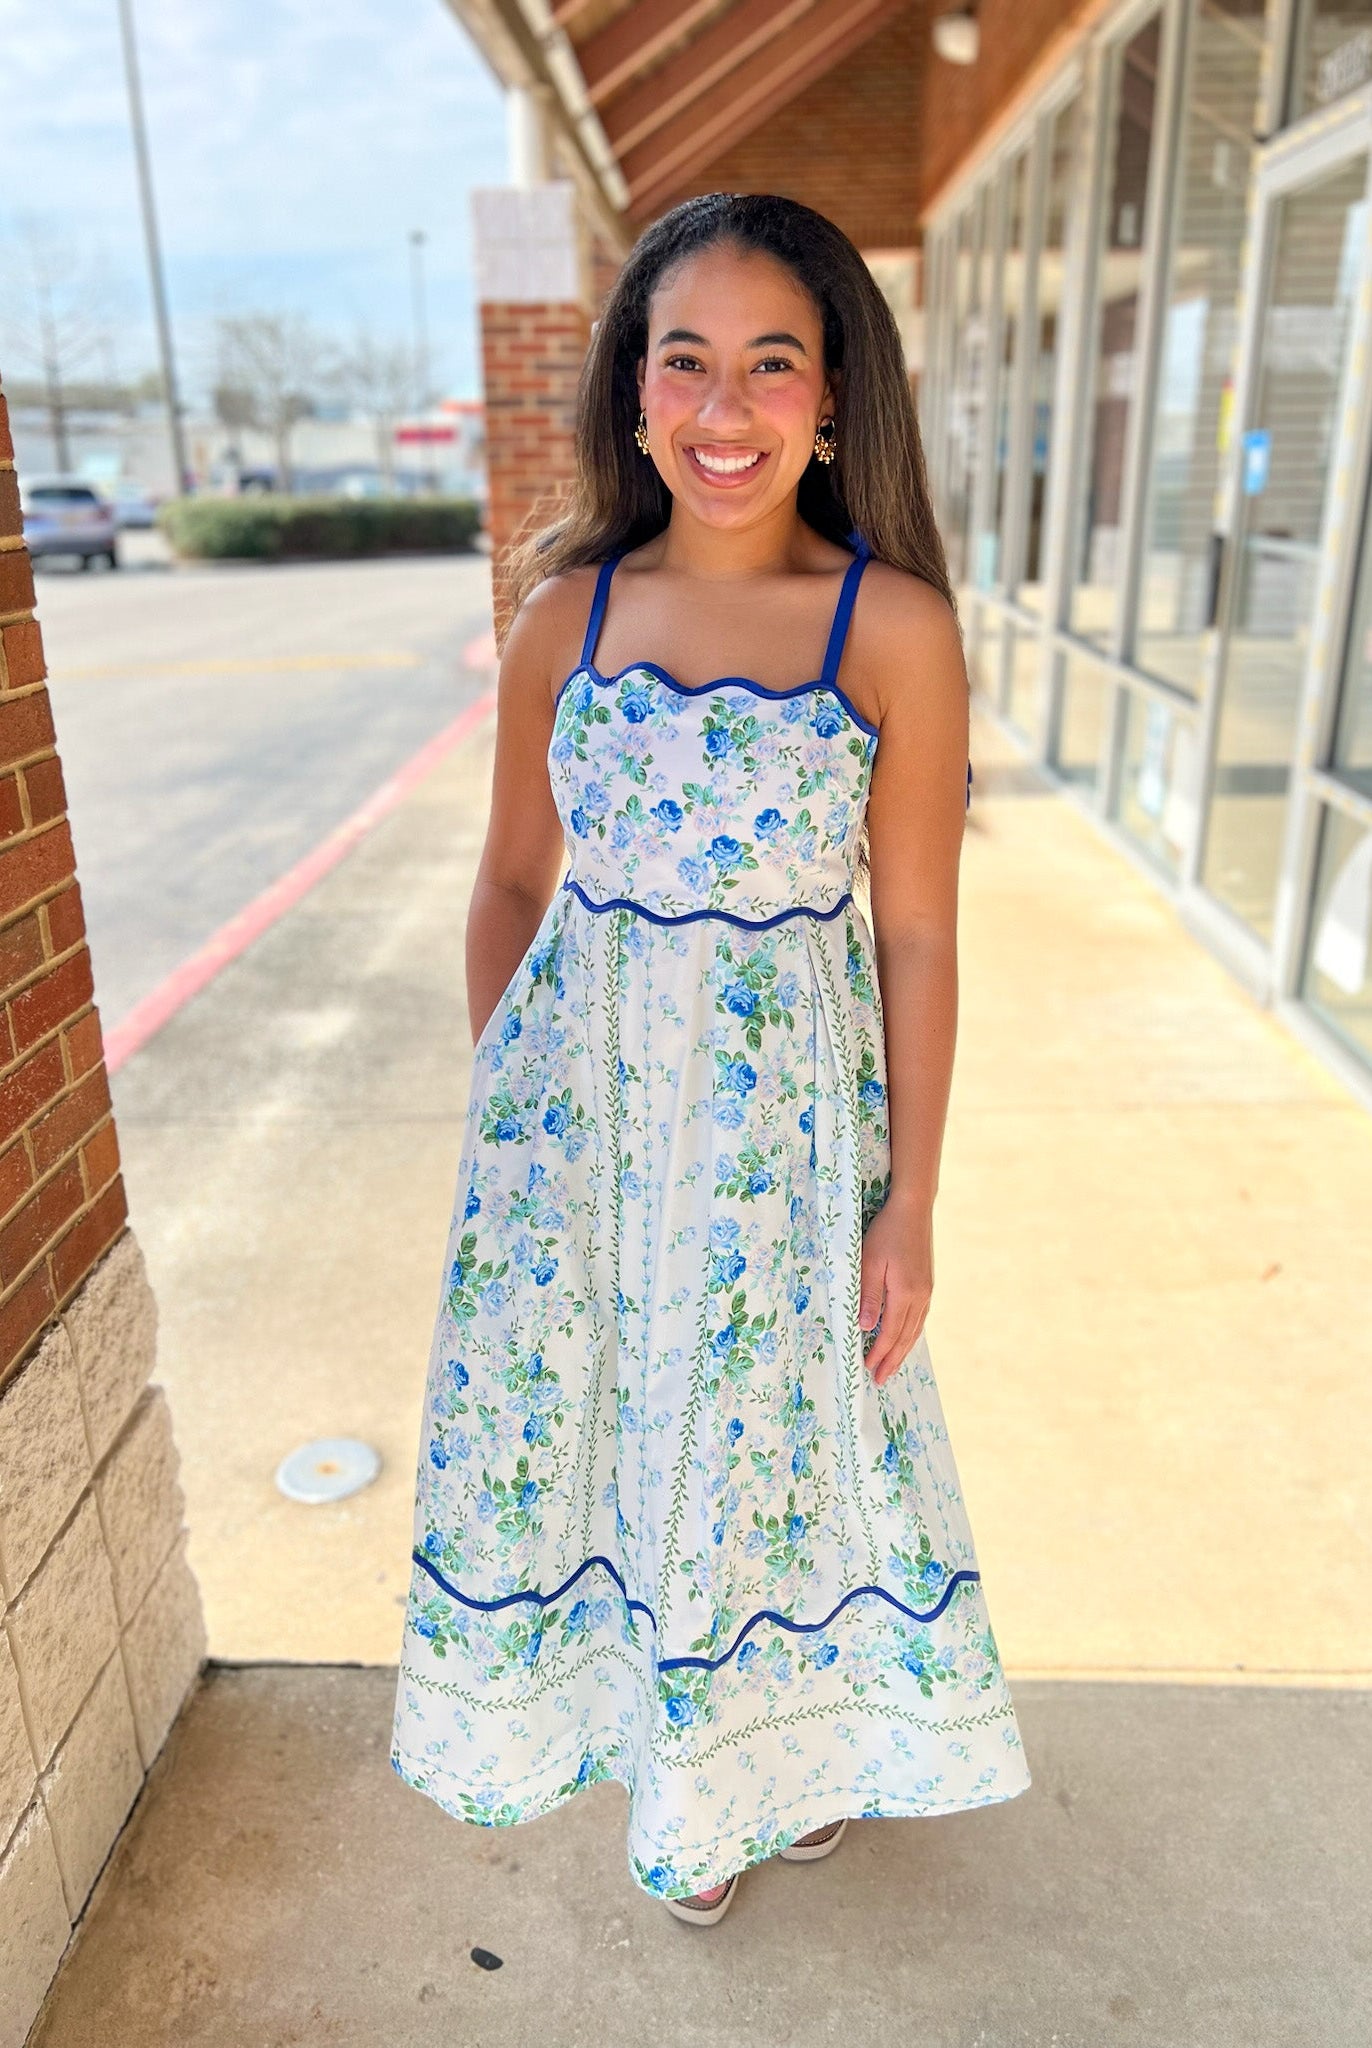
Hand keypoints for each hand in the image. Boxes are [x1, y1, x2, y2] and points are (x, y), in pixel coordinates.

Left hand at [858, 1193, 933, 1387]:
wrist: (913, 1209)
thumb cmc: (886, 1232)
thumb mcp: (869, 1262)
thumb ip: (869, 1296)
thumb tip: (867, 1327)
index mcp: (905, 1293)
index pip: (890, 1333)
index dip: (879, 1353)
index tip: (868, 1369)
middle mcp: (920, 1296)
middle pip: (905, 1337)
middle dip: (892, 1360)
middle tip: (881, 1380)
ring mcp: (926, 1291)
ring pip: (914, 1329)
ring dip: (902, 1350)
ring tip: (892, 1366)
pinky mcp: (927, 1284)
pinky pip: (919, 1318)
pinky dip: (911, 1334)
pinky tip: (905, 1338)